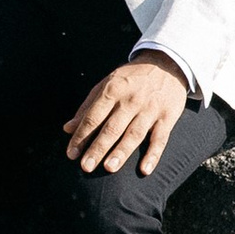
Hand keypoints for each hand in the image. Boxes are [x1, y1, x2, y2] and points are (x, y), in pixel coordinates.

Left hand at [64, 52, 188, 177]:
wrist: (165, 64)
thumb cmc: (130, 78)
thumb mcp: (106, 84)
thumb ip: (87, 107)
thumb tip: (67, 129)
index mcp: (112, 90)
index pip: (93, 117)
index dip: (81, 135)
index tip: (71, 154)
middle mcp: (130, 100)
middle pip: (112, 127)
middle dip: (98, 148)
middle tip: (86, 167)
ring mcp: (149, 109)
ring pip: (134, 134)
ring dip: (122, 152)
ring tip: (109, 168)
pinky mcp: (167, 117)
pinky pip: (160, 138)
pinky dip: (153, 154)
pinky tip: (145, 169)